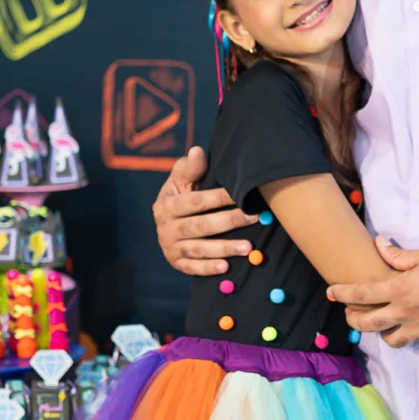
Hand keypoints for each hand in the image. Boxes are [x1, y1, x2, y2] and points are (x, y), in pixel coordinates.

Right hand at [152, 147, 256, 276]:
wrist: (169, 219)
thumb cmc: (182, 194)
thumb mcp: (181, 177)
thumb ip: (190, 166)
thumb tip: (197, 151)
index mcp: (166, 204)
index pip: (195, 201)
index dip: (218, 198)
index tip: (241, 194)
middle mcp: (165, 227)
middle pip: (200, 226)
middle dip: (229, 222)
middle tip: (253, 218)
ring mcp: (169, 247)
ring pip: (199, 249)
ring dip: (224, 248)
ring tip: (247, 247)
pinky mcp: (176, 262)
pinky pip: (193, 268)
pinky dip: (208, 268)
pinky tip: (226, 267)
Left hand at [329, 239, 418, 346]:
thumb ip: (397, 255)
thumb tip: (379, 244)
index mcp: (400, 290)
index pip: (361, 294)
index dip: (342, 293)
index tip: (332, 292)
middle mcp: (406, 313)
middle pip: (368, 324)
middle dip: (353, 319)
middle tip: (349, 314)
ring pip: (390, 340)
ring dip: (382, 332)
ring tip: (382, 323)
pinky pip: (414, 340)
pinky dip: (407, 334)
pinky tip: (409, 325)